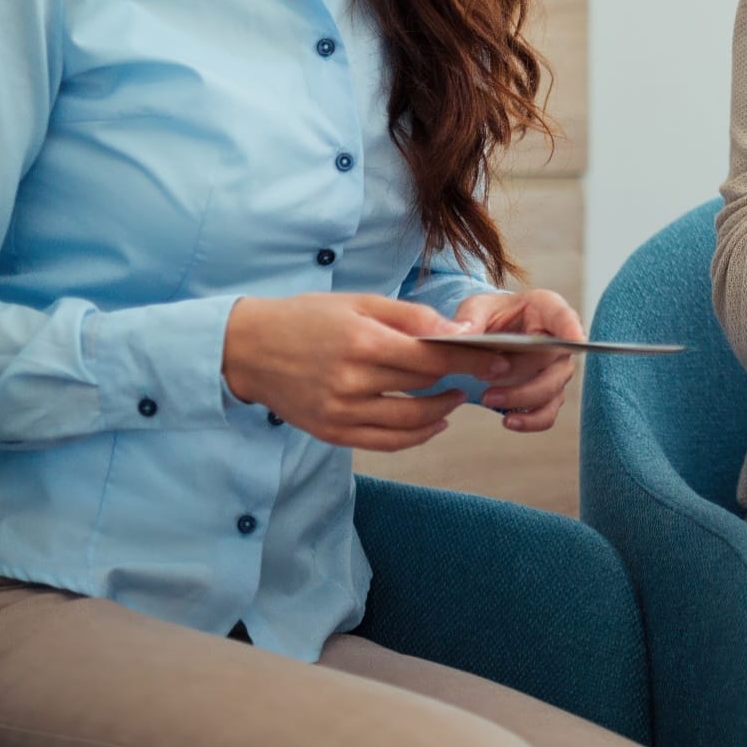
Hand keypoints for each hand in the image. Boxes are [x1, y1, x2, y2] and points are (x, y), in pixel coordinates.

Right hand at [220, 294, 470, 451]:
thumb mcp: (359, 303)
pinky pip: (385, 442)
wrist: (248, 349)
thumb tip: (457, 330)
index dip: (470, 361)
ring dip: (441, 413)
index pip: (431, 358)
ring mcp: (340, 413)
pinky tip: (432, 423)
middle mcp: (351, 383)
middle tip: (483, 375)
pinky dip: (415, 436)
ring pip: (409, 423)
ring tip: (457, 397)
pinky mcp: (330, 433)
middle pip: (423, 389)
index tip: (499, 359)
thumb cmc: (308, 318)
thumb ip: (410, 317)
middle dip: (461, 382)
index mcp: (361, 344)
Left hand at [451, 289, 584, 431]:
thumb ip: (468, 319)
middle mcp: (559, 339)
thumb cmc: (490, 316)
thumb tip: (461, 334)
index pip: (564, 316)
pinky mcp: (549, 393)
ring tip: (488, 398)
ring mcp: (557, 368)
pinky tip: (508, 421)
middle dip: (521, 371)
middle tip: (486, 376)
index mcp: (545, 309)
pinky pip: (547, 412)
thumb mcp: (475, 309)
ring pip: (552, 389)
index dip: (572, 328)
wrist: (489, 336)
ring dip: (521, 398)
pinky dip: (530, 420)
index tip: (576, 341)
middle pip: (553, 359)